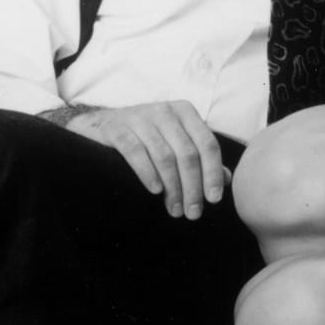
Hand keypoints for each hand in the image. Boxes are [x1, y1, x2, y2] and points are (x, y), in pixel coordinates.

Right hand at [59, 101, 226, 218]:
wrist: (97, 126)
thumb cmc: (144, 137)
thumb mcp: (175, 141)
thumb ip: (201, 158)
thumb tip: (227, 180)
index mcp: (185, 112)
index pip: (207, 144)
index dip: (213, 173)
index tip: (214, 200)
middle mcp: (165, 111)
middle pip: (188, 154)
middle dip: (193, 187)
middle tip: (193, 213)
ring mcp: (140, 117)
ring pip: (165, 156)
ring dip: (173, 187)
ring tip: (175, 210)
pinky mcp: (116, 128)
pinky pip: (136, 152)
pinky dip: (148, 173)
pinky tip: (155, 191)